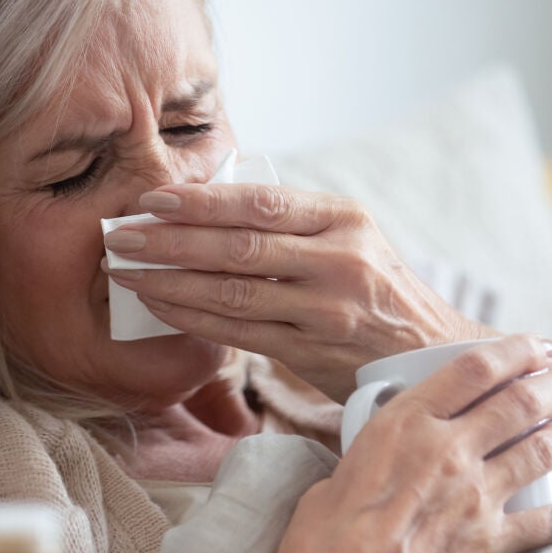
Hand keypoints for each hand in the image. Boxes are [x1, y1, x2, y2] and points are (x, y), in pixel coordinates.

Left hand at [104, 183, 489, 400]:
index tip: (153, 198)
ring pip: (233, 292)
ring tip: (126, 271)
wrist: (429, 354)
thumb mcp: (352, 237)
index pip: (261, 203)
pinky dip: (193, 318)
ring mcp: (325, 311)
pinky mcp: (311, 353)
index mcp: (345, 219)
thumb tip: (208, 201)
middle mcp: (338, 261)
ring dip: (169, 282)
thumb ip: (293, 221)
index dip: (201, 200)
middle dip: (170, 240)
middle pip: (238, 246)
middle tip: (122, 235)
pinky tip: (160, 306)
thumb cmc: (377, 288)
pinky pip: (238, 333)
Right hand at [226, 335, 551, 552]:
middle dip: (550, 386)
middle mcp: (446, 450)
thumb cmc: (322, 542)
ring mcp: (474, 496)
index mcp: (405, 424)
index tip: (535, 346)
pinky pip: (550, 522)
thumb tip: (380, 455)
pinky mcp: (490, 543)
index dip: (515, 349)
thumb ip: (374, 453)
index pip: (474, 367)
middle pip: (519, 400)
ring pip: (541, 449)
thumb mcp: (340, 471)